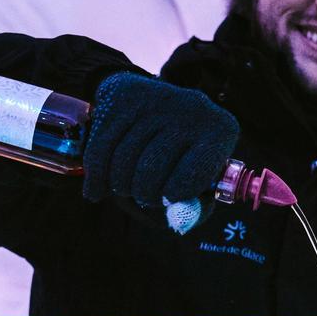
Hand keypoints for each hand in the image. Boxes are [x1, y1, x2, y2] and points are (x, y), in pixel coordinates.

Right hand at [83, 72, 238, 214]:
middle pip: (152, 167)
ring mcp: (155, 97)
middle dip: (143, 193)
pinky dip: (96, 177)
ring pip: (123, 159)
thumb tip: (178, 221)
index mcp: (220, 131)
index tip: (168, 198)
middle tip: (144, 196)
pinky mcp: (122, 95)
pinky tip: (97, 191)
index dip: (175, 195)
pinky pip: (100, 148)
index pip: (193, 174)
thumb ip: (193, 210)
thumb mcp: (198, 186)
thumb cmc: (182, 160)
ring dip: (119, 186)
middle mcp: (192, 107)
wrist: (154, 109)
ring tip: (126, 187)